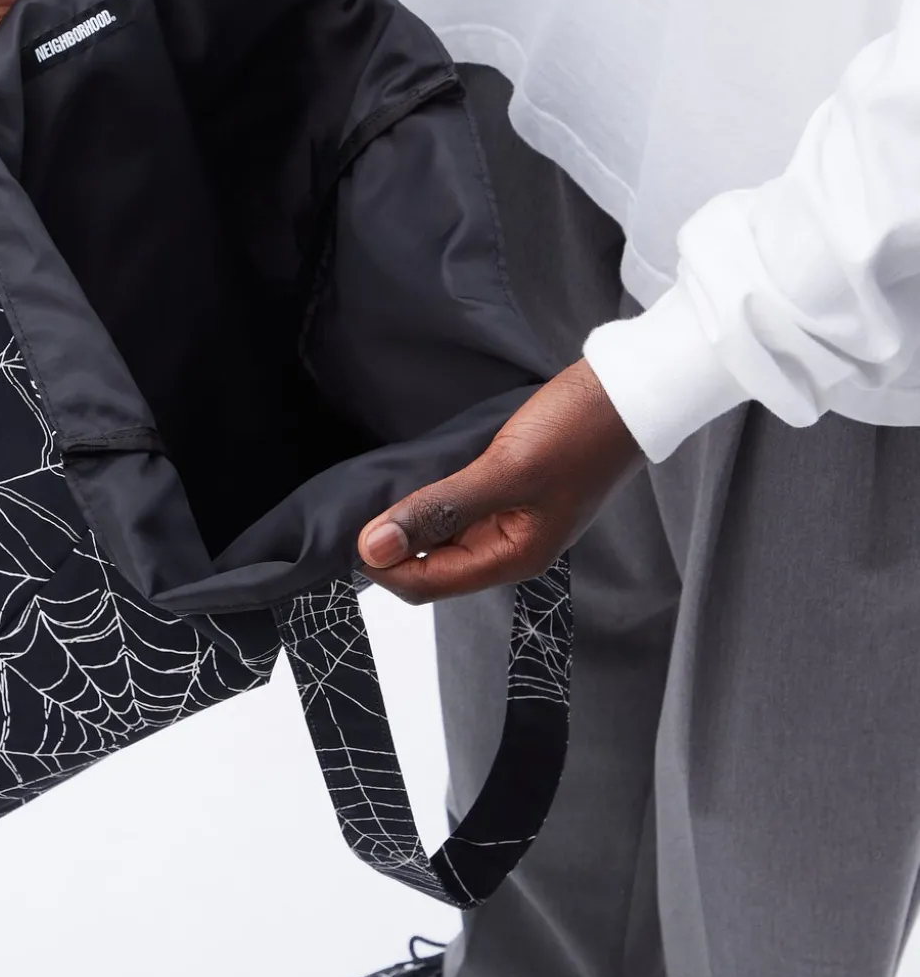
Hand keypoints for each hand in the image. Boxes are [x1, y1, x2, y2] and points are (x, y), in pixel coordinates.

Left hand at [357, 358, 641, 601]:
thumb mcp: (505, 470)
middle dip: (392, 545)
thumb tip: (377, 545)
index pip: (425, 585)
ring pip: (440, 534)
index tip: (348, 530)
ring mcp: (510, 519)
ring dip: (410, 518)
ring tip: (382, 487)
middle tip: (360, 504)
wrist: (627, 391)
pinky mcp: (510, 490)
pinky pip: (457, 506)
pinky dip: (431, 496)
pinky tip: (415, 472)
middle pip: (430, 566)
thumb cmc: (579, 432)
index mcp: (513, 558)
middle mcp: (509, 547)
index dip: (382, 565)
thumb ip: (440, 509)